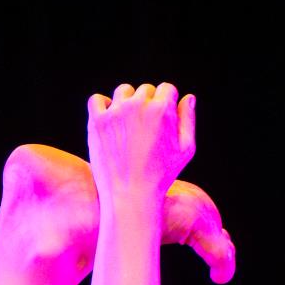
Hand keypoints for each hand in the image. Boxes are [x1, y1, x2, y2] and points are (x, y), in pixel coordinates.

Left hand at [85, 82, 197, 201]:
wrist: (130, 196)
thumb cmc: (162, 176)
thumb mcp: (186, 149)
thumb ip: (188, 120)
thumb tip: (188, 97)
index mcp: (162, 109)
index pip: (167, 88)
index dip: (167, 102)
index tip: (162, 119)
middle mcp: (138, 105)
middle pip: (146, 90)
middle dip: (148, 104)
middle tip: (145, 128)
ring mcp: (116, 112)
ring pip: (123, 91)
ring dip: (127, 102)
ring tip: (128, 124)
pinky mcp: (97, 122)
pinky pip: (96, 99)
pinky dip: (102, 105)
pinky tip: (109, 120)